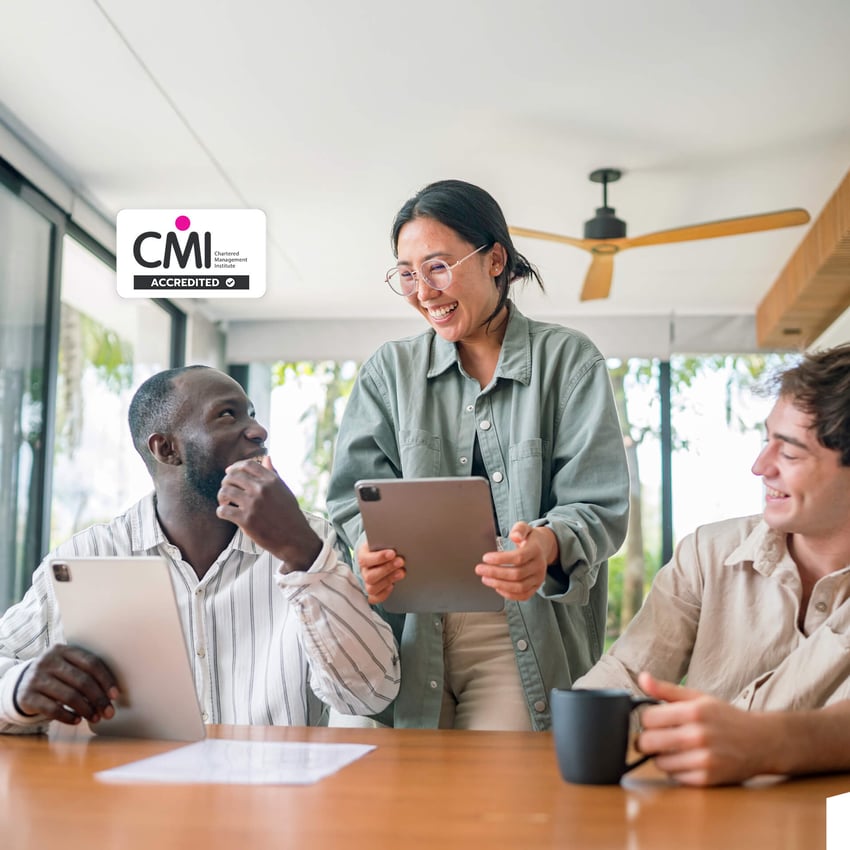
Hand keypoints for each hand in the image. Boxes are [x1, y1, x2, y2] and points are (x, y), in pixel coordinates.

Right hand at [16, 645, 118, 725]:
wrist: (22, 683)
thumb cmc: (57, 676)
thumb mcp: (68, 666)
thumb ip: (86, 673)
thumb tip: (112, 696)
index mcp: (63, 650)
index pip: (91, 663)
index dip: (106, 680)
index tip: (115, 695)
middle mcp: (48, 661)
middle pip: (82, 681)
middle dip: (98, 699)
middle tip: (108, 713)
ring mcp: (35, 678)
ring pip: (69, 696)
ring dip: (86, 710)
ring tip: (95, 718)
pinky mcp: (27, 696)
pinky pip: (53, 710)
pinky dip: (68, 717)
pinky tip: (77, 721)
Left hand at [216, 455, 321, 571]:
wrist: (294, 538)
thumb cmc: (290, 514)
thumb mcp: (285, 490)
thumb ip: (273, 474)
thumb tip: (267, 457)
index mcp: (271, 480)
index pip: (247, 465)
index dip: (235, 467)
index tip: (230, 472)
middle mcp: (261, 489)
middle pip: (233, 476)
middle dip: (226, 482)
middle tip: (227, 490)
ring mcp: (253, 504)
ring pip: (225, 491)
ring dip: (221, 496)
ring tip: (225, 502)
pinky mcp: (246, 520)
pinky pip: (223, 511)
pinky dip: (221, 511)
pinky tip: (226, 513)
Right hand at [356, 540, 404, 604]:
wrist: (385, 552)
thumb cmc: (385, 545)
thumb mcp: (384, 539)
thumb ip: (388, 540)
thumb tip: (401, 538)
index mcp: (362, 555)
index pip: (365, 559)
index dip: (379, 557)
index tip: (392, 553)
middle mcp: (363, 570)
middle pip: (369, 576)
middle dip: (387, 569)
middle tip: (401, 562)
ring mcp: (367, 582)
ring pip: (371, 588)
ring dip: (388, 580)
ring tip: (401, 573)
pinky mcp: (373, 591)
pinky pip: (374, 598)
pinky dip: (383, 594)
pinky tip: (393, 585)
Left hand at [475, 522, 555, 600]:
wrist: (543, 548)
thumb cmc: (529, 538)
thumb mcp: (524, 527)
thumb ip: (519, 529)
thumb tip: (515, 536)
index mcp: (535, 550)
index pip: (518, 557)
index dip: (500, 559)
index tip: (485, 558)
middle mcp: (539, 566)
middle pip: (517, 574)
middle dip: (495, 573)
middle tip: (480, 569)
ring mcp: (538, 578)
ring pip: (519, 587)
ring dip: (499, 584)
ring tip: (485, 579)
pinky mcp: (536, 587)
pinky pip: (523, 595)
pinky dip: (509, 594)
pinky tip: (497, 587)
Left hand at [636, 671, 778, 785]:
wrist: (762, 741)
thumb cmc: (725, 717)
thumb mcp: (698, 697)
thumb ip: (666, 689)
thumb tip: (642, 677)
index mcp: (693, 711)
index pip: (647, 718)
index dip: (647, 720)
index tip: (654, 721)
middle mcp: (698, 736)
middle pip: (648, 742)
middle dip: (647, 740)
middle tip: (657, 737)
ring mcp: (704, 760)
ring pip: (659, 762)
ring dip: (662, 757)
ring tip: (676, 748)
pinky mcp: (708, 779)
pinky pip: (675, 777)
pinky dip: (676, 771)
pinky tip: (687, 760)